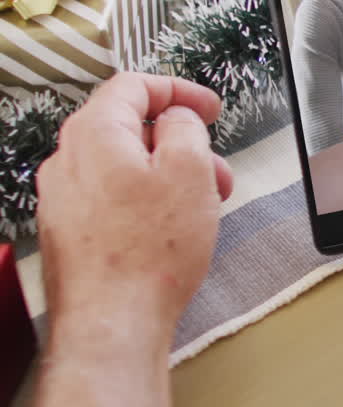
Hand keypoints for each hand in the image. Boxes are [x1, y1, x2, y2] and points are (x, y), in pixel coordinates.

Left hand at [36, 73, 233, 335]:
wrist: (112, 320)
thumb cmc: (149, 252)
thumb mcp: (190, 169)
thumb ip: (185, 126)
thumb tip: (177, 119)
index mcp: (94, 133)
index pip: (133, 86)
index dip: (179, 90)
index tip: (208, 107)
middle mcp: (67, 161)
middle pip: (128, 128)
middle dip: (180, 143)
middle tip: (216, 167)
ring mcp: (62, 198)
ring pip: (122, 166)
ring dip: (167, 175)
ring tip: (202, 206)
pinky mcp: (68, 232)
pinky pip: (111, 198)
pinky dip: (145, 200)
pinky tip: (172, 229)